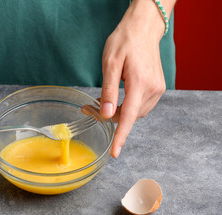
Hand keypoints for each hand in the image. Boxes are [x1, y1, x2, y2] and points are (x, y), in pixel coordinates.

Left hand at [100, 0, 165, 157]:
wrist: (143, 29)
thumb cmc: (125, 41)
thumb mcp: (110, 63)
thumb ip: (108, 91)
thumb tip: (106, 115)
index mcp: (140, 83)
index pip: (129, 116)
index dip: (121, 136)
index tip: (115, 153)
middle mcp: (153, 89)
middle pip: (129, 116)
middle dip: (109, 117)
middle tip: (89, 108)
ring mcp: (157, 89)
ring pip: (135, 113)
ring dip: (118, 113)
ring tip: (100, 103)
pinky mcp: (157, 88)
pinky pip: (140, 106)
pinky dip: (127, 107)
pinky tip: (116, 100)